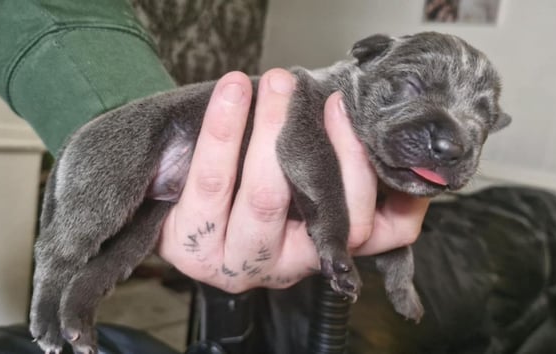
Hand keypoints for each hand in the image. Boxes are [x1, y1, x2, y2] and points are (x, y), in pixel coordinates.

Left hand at [157, 69, 429, 292]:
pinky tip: (231, 93)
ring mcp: (238, 263)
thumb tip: (361, 109)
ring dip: (273, 129)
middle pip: (328, 214)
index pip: (382, 228)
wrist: (173, 200)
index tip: (357, 112)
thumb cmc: (245, 183)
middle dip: (328, 142)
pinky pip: (210, 184)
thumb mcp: (297, 182)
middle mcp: (288, 267)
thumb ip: (332, 161)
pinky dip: (223, 132)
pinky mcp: (190, 249)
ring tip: (271, 82)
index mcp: (326, 251)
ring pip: (267, 198)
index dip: (373, 170)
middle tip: (313, 89)